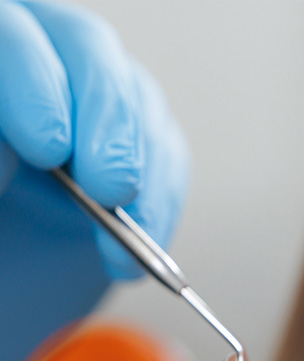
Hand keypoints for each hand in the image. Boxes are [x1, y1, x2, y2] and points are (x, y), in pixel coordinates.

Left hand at [0, 0, 187, 360]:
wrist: (3, 257)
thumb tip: (4, 161)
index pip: (13, 40)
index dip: (35, 88)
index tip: (46, 149)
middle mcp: (43, 55)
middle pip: (89, 53)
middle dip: (107, 125)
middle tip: (108, 187)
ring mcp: (96, 93)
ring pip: (137, 101)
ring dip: (142, 178)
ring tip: (123, 241)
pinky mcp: (138, 133)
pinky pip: (167, 153)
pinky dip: (162, 204)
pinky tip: (143, 245)